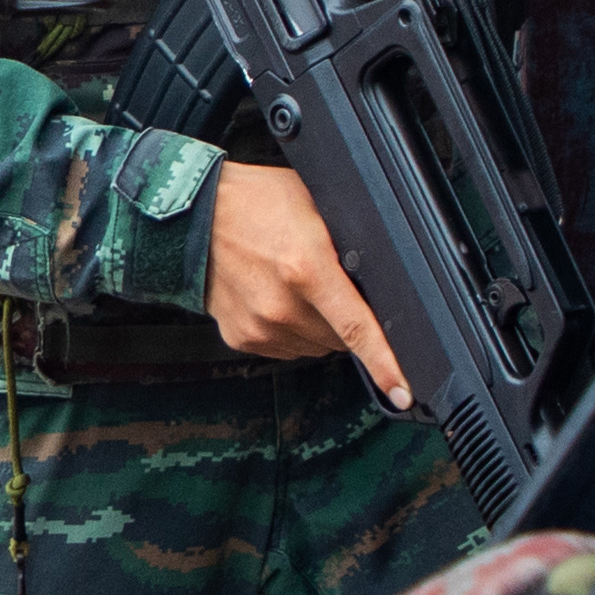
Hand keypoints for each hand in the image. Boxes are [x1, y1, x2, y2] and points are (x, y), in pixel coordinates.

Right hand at [202, 162, 408, 405]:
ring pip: (315, 346)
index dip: (385, 363)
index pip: (357, 328)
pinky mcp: (242, 339)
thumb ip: (346, 244)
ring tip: (291, 285)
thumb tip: (376, 278)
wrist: (193, 217)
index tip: (401, 392)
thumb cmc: (253, 202)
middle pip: (339, 339)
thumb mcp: (313, 207)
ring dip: (316, 326)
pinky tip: (273, 297)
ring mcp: (259, 327)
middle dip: (343, 318)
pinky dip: (289, 329)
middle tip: (323, 283)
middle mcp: (281, 306)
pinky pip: (287, 347)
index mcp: (306, 270)